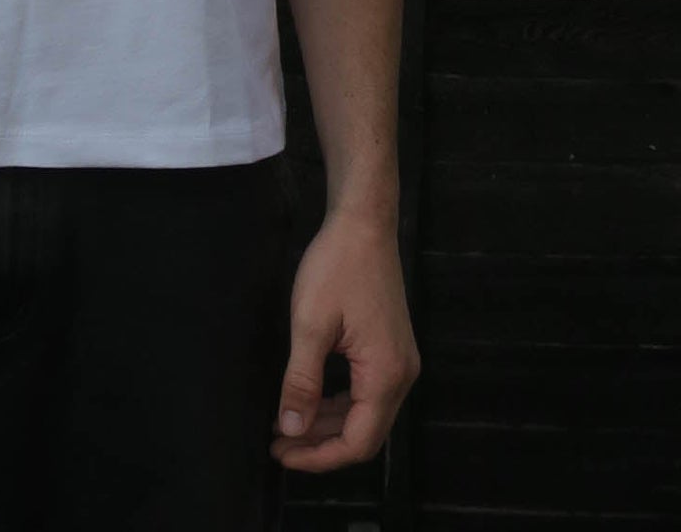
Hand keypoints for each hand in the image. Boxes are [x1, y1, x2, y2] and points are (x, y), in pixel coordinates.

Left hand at [269, 207, 419, 472]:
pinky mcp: (391, 350)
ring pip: (365, 415)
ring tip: (287, 425)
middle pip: (364, 434)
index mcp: (386, 375)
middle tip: (278, 444)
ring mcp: (400, 363)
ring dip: (328, 425)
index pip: (357, 442)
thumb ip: (301, 381)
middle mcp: (402, 376)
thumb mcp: (310, 324)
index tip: (281, 453)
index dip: (318, 457)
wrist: (363, 224)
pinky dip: (339, 403)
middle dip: (320, 444)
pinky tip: (311, 399)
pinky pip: (366, 392)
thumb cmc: (336, 267)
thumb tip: (292, 428)